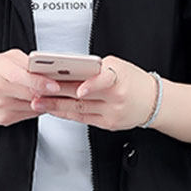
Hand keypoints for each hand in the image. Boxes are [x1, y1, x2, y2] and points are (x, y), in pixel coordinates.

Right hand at [0, 48, 60, 126]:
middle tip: (65, 88)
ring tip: (55, 93)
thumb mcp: (2, 59)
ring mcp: (0, 107)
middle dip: (50, 92)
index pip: (23, 77)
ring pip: (33, 105)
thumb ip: (24, 62)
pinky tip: (39, 100)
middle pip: (31, 93)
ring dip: (46, 100)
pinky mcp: (4, 119)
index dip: (42, 82)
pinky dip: (37, 107)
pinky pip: (28, 114)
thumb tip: (48, 70)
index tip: (55, 84)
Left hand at [29, 55, 157, 130]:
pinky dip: (66, 113)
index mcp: (119, 77)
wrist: (152, 101)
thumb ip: (95, 69)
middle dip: (57, 93)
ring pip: (78, 109)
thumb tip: (68, 71)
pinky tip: (54, 109)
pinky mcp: (108, 124)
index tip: (78, 88)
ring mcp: (112, 113)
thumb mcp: (118, 66)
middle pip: (82, 95)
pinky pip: (82, 119)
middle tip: (38, 91)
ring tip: (38, 102)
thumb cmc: (132, 80)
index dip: (91, 85)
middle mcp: (116, 97)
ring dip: (56, 106)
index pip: (104, 80)